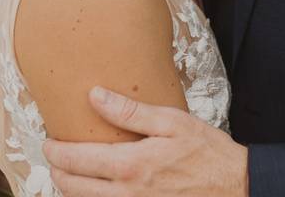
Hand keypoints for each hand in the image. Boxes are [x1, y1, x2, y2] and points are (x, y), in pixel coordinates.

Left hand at [43, 87, 248, 196]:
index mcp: (131, 165)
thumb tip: (95, 96)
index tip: (49, 142)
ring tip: (70, 174)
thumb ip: (131, 111)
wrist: (234, 187)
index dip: (56, 152)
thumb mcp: (172, 122)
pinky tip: (96, 190)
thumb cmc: (208, 153)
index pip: (77, 161)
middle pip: (73, 188)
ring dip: (72, 190)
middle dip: (58, 172)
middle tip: (55, 156)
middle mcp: (126, 193)